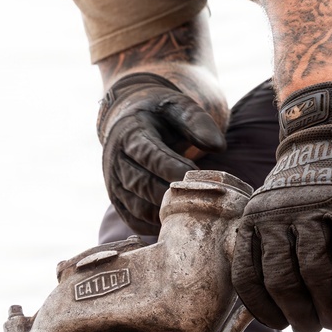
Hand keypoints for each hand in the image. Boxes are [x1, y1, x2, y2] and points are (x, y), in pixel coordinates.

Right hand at [97, 73, 225, 234]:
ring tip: (194, 210)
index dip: (172, 168)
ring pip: (138, 207)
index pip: (148, 155)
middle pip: (142, 184)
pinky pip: (134, 220)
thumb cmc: (160, 115)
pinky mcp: (118, 200)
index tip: (197, 175)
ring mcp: (113, 182)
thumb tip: (218, 146)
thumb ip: (196, 121)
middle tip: (202, 198)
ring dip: (166, 213)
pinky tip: (178, 221)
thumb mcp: (177, 106)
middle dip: (172, 194)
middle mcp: (115, 159)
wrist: (131, 121)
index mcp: (130, 132)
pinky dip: (156, 225)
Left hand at [232, 82, 331, 331]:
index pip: (248, 278)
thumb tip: (291, 299)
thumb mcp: (276, 208)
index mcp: (254, 219)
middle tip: (312, 327)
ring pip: (312, 271)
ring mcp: (312, 208)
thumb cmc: (308, 181)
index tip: (280, 324)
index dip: (263, 310)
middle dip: (298, 314)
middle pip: (281, 281)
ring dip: (324, 306)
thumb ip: (276, 244)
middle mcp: (276, 214)